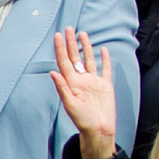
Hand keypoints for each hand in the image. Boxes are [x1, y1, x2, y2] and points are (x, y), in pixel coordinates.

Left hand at [49, 27, 118, 158]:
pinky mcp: (106, 86)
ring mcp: (94, 82)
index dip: (60, 48)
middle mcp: (81, 80)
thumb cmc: (82, 121)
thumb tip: (52, 72)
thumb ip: (62, 88)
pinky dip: (104, 59)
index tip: (58, 35)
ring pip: (89, 60)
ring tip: (83, 34)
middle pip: (75, 57)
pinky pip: (105, 69)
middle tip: (69, 28)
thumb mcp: (70, 105)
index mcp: (71, 83)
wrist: (99, 130)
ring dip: (86, 47)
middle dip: (72, 43)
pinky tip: (102, 50)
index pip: (64, 62)